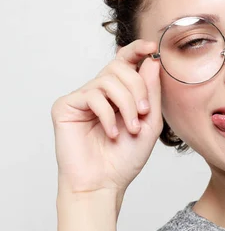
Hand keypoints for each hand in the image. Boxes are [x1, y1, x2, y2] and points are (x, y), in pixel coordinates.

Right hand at [51, 40, 162, 195]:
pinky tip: (112, 133)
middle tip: (143, 114)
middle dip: (138, 89)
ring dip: (127, 104)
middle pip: (120, 67)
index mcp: (120, 93)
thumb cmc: (125, 158)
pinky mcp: (66, 106)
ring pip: (108, 80)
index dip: (137, 50)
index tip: (150, 47)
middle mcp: (100, 92)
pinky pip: (93, 95)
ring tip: (131, 128)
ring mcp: (83, 98)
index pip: (126, 62)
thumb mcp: (150, 122)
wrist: (104, 183)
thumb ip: (152, 92)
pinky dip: (108, 114)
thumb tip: (151, 60)